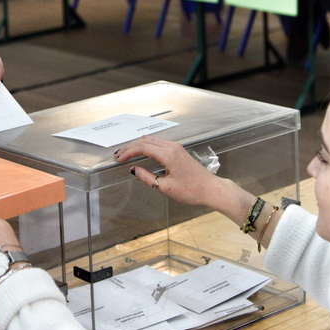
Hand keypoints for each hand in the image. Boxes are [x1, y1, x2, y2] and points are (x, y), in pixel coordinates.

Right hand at [114, 136, 228, 207]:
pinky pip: (158, 143)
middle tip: (118, 155)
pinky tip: (141, 151)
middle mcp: (172, 147)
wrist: (211, 188)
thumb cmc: (192, 190)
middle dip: (130, 147)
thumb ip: (147, 177)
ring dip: (137, 145)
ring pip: (151, 140)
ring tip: (127, 153)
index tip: (118, 159)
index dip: (128, 152)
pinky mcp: (178, 150)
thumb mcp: (166, 188)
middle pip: (145, 141)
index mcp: (168, 155)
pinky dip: (146, 145)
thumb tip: (134, 170)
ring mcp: (176, 147)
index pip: (142, 148)